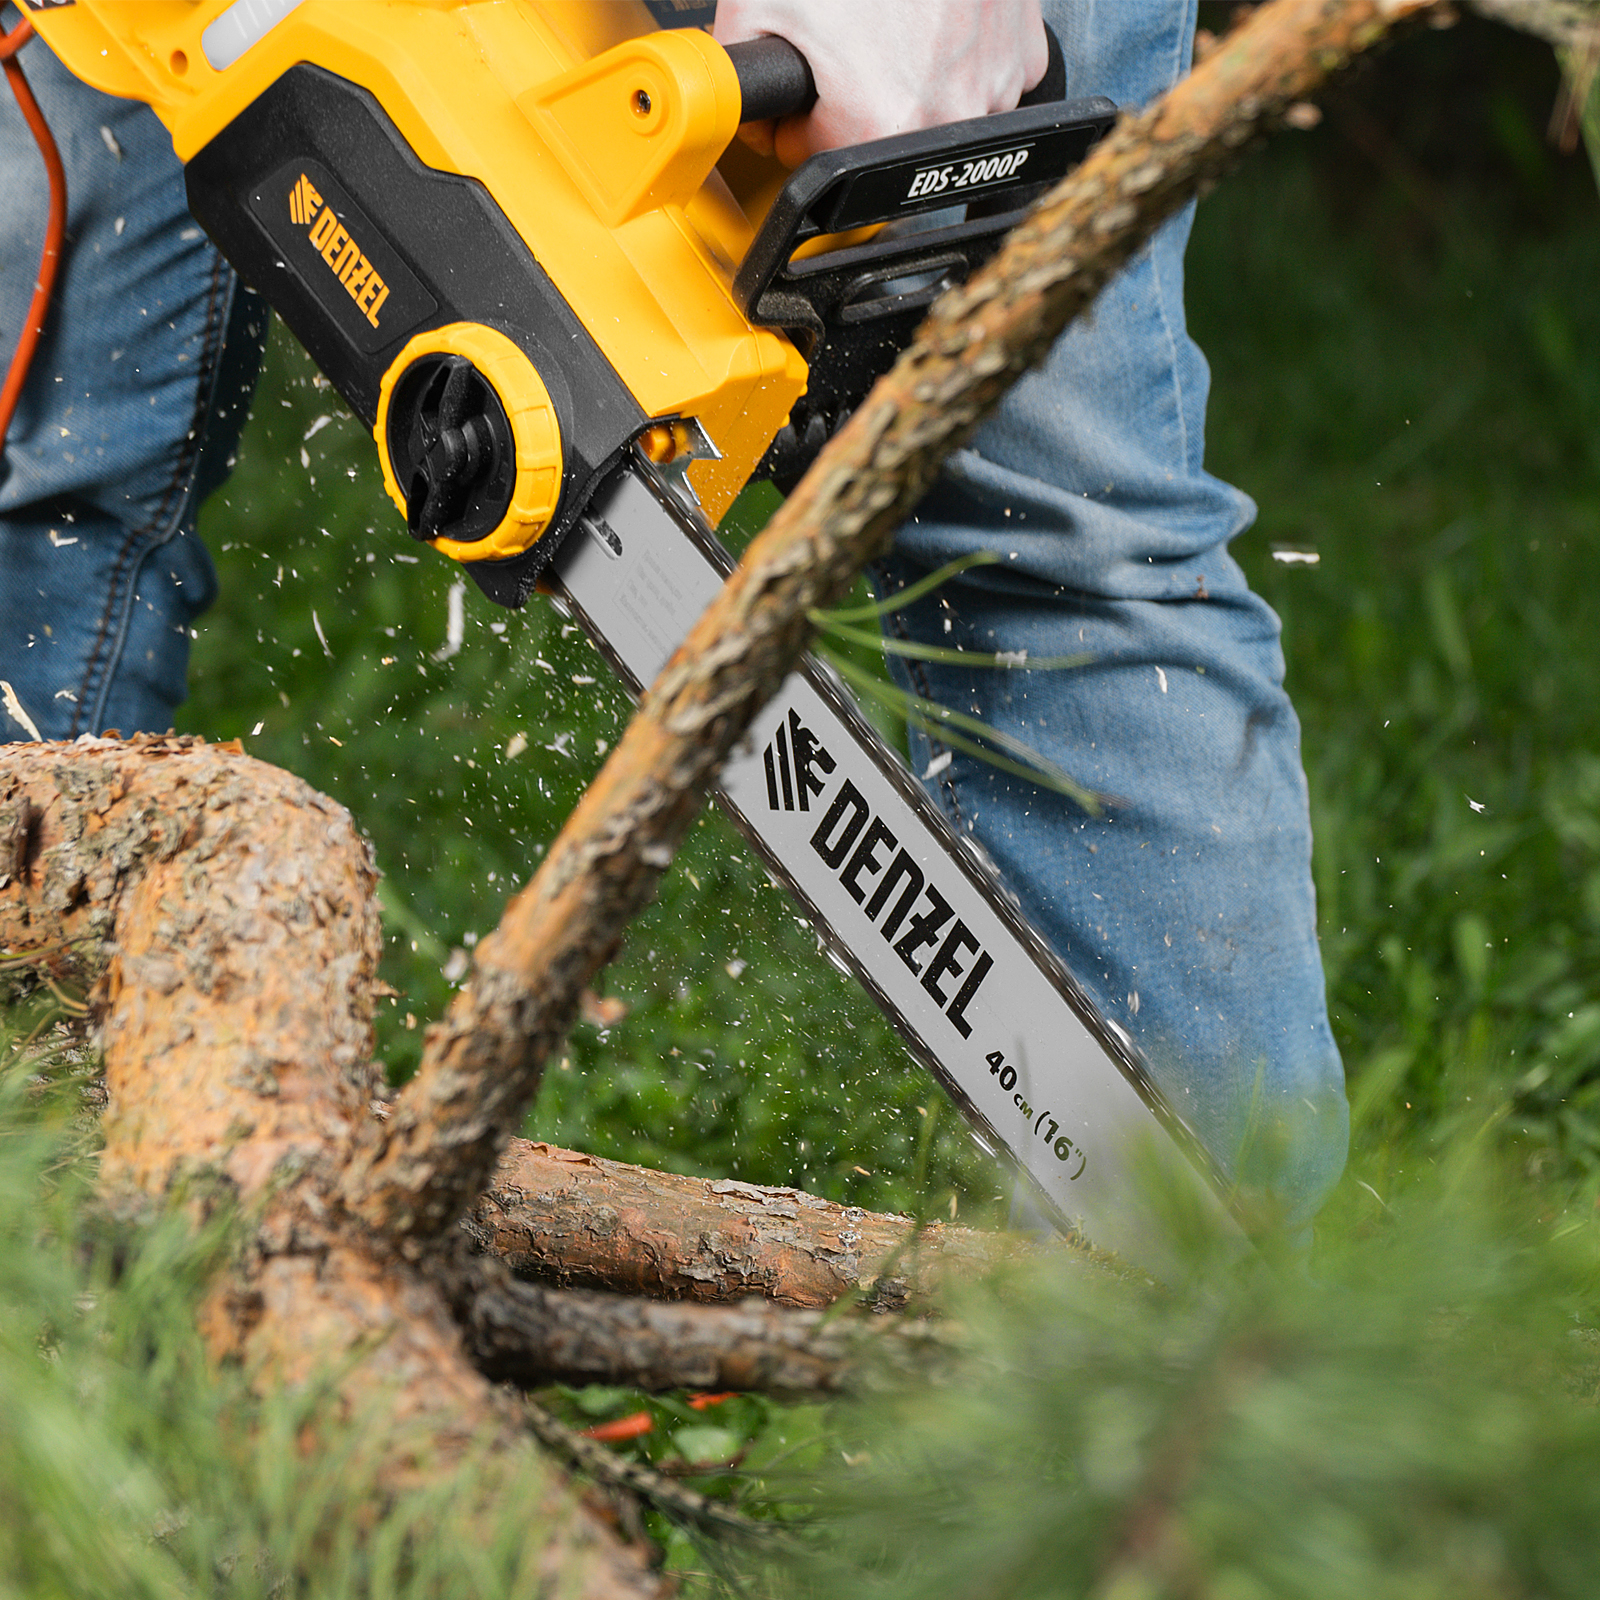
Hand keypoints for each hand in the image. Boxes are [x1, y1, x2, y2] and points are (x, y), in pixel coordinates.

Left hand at [714, 0, 1047, 166]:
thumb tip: (751, 122)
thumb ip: (740, 86)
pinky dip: (956, 52)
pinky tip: (931, 19)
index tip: (801, 77)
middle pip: (873, 138)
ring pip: (930, 108)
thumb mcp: (758, 7)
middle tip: (843, 38)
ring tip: (887, 21)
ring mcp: (996, 83)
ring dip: (906, 74)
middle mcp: (948, 117)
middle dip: (850, 97)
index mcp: (880, 125)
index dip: (794, 115)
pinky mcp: (1024, 51)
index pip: (812, 154)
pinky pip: (981, 73)